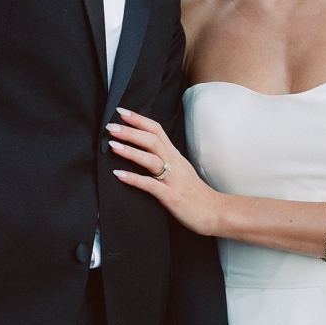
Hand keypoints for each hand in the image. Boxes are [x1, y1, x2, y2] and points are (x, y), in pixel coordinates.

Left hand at [109, 108, 222, 236]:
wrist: (216, 212)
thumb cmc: (196, 194)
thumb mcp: (181, 171)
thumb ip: (165, 160)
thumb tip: (147, 151)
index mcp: (175, 156)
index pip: (157, 131)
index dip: (139, 120)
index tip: (122, 112)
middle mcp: (174, 164)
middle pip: (152, 140)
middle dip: (130, 131)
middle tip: (110, 125)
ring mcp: (173, 179)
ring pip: (151, 159)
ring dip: (130, 150)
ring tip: (112, 145)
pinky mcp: (171, 196)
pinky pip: (150, 185)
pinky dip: (134, 178)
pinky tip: (119, 175)